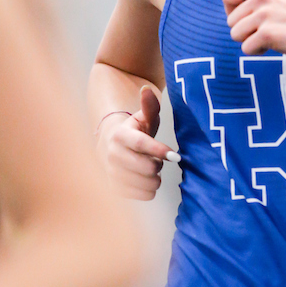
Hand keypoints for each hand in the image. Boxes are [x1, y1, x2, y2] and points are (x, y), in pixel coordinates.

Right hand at [97, 85, 178, 199]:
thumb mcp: (143, 118)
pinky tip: (144, 179)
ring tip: (148, 168)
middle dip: (159, 164)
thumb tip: (147, 90)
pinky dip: (150, 190)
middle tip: (156, 159)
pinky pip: (144, 196)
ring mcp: (112, 174)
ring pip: (148, 184)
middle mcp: (112, 156)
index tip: (175, 156)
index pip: (142, 145)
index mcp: (120, 136)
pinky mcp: (115, 190)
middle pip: (148, 168)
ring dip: (155, 178)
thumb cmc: (134, 132)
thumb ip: (149, 105)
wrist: (110, 148)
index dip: (160, 151)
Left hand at [221, 0, 285, 62]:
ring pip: (235, 34)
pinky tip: (275, 45)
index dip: (234, 11)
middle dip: (245, 30)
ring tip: (271, 37)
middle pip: (230, 20)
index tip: (252, 17)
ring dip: (250, 41)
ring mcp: (265, 14)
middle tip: (268, 29)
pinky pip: (246, 48)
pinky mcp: (267, 34)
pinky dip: (258, 52)